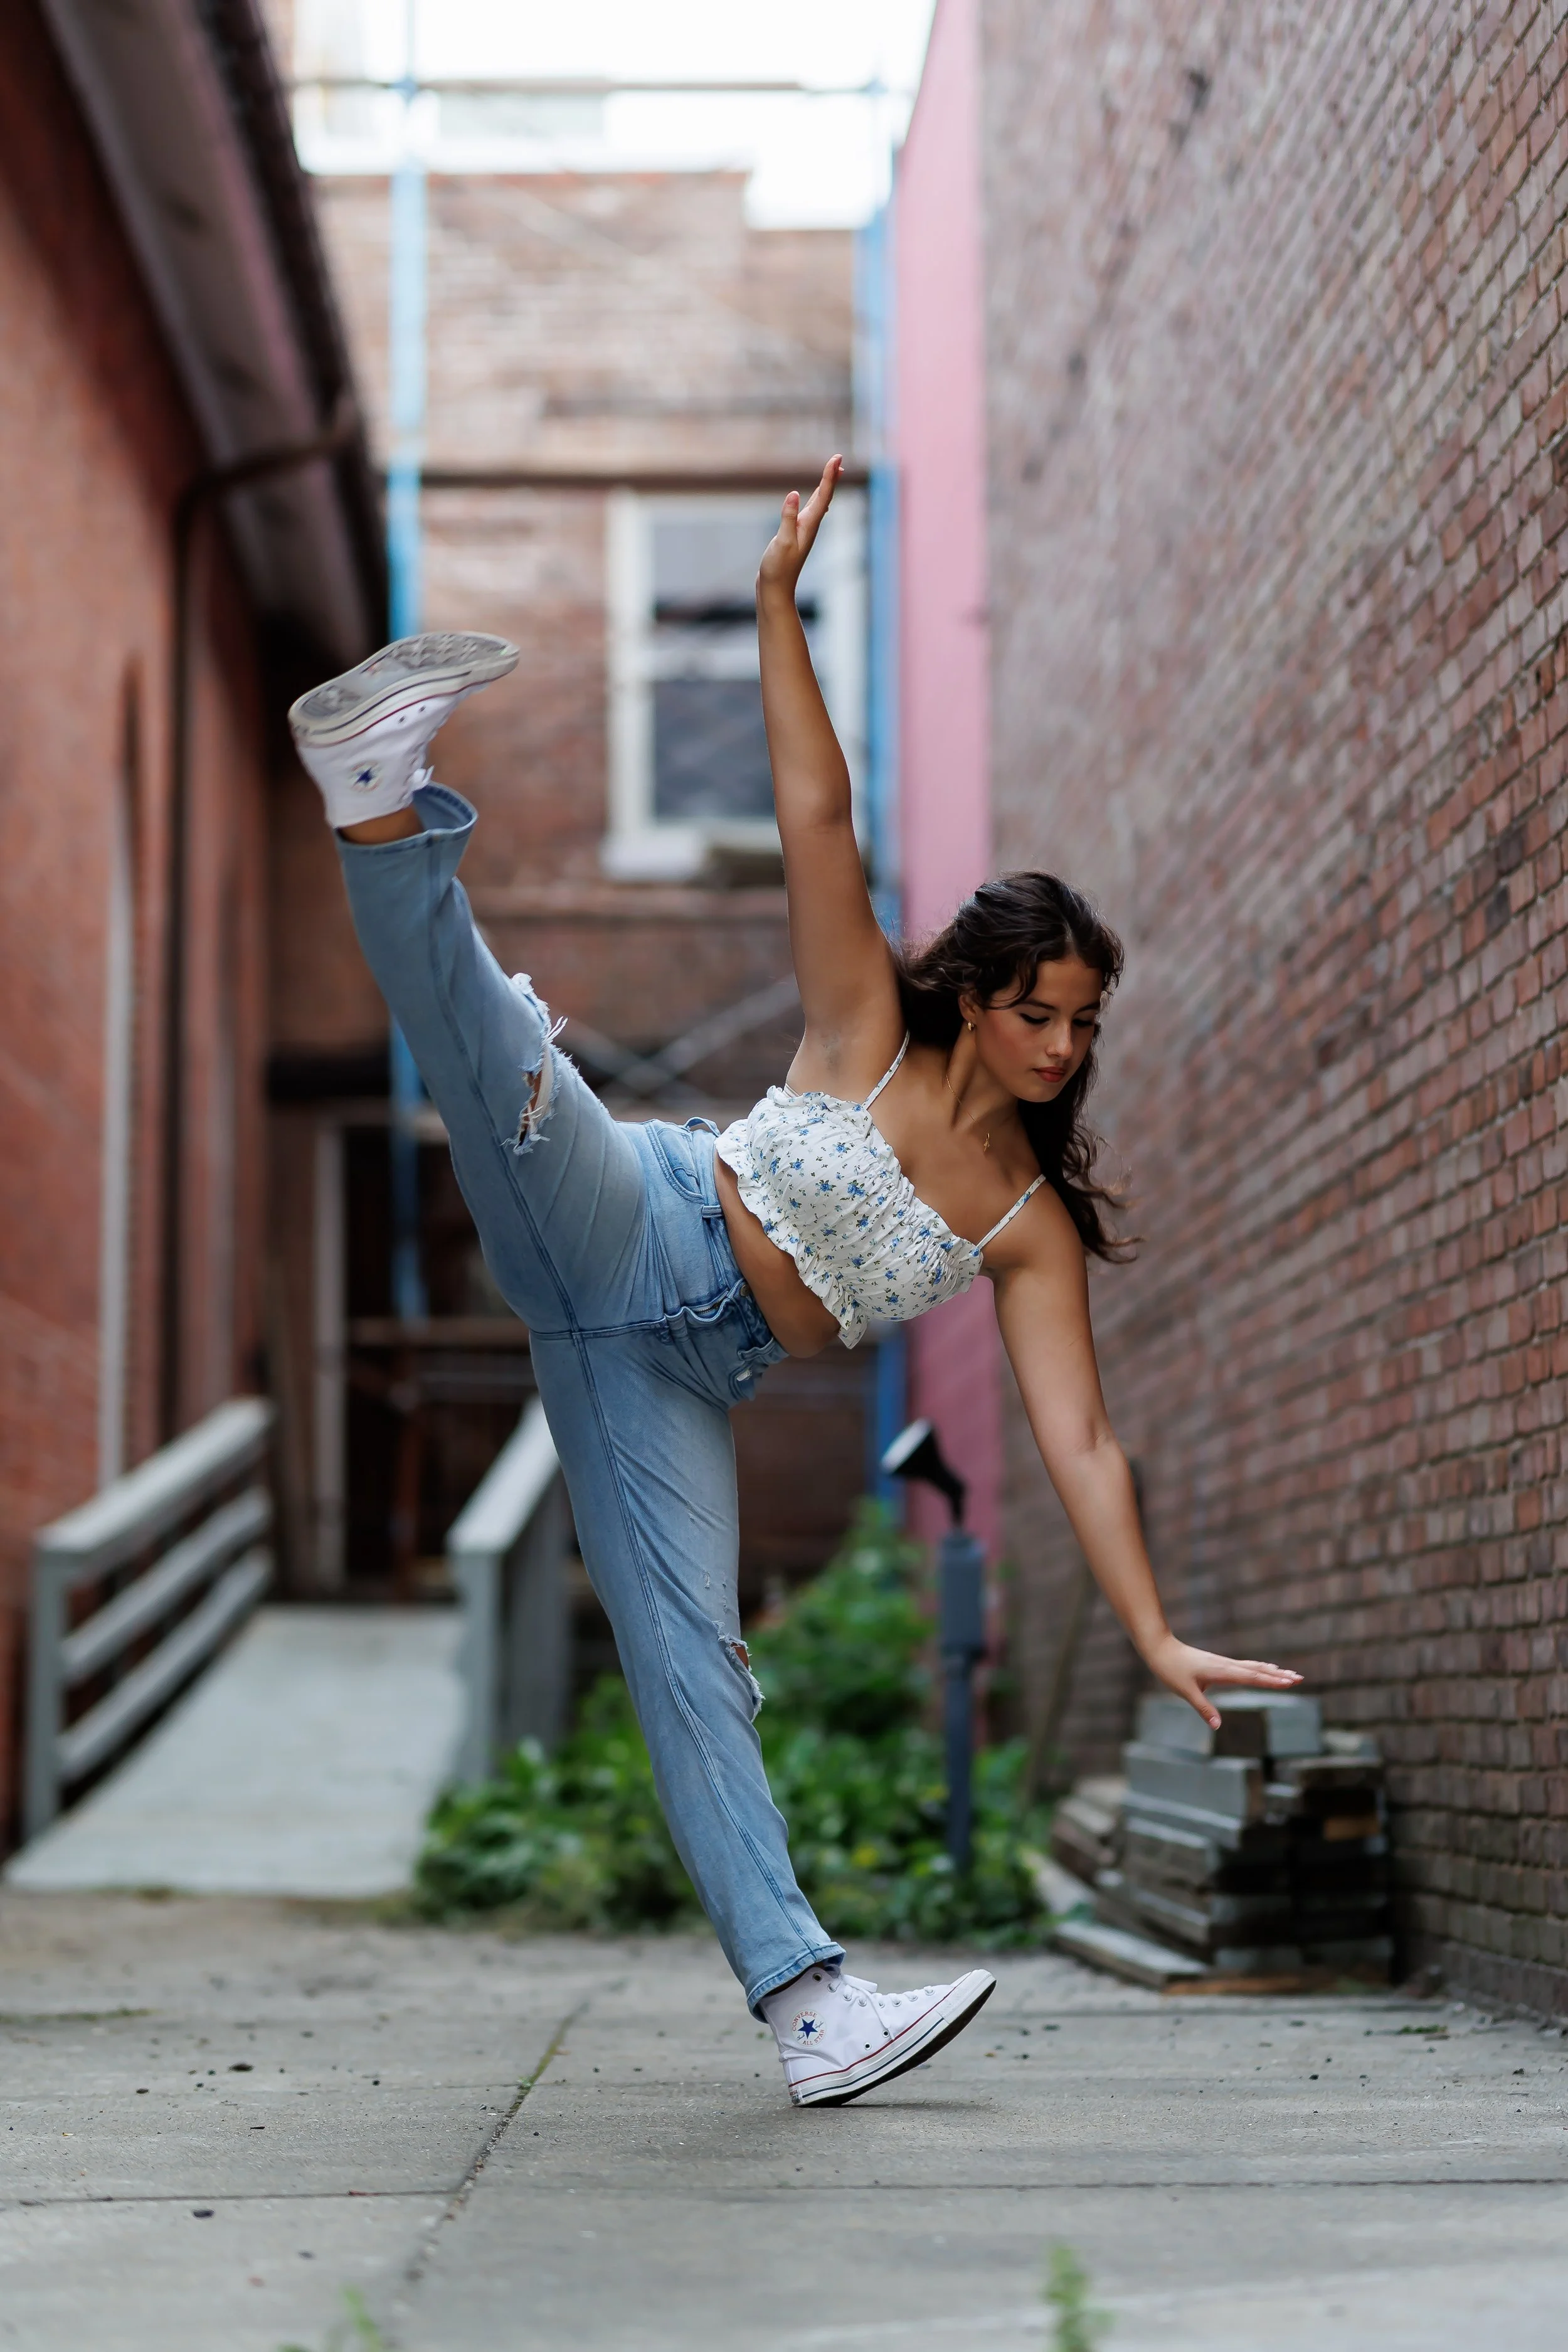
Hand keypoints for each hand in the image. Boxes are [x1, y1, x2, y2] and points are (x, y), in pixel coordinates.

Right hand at [758, 455, 841, 602]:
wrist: (775, 589)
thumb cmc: (778, 569)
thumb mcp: (782, 542)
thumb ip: (788, 518)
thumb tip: (793, 495)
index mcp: (809, 525)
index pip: (823, 495)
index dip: (829, 475)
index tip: (837, 457)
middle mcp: (810, 527)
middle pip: (824, 497)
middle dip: (831, 478)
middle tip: (838, 460)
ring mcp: (804, 532)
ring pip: (819, 504)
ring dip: (825, 488)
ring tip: (832, 474)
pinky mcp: (796, 536)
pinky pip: (810, 512)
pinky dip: (815, 501)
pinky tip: (816, 500)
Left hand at [1144, 1631, 1302, 1731]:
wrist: (1160, 1649)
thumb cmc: (1171, 1670)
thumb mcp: (1185, 1691)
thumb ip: (1203, 1708)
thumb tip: (1217, 1726)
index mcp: (1221, 1671)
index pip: (1251, 1677)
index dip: (1270, 1681)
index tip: (1289, 1683)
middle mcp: (1226, 1665)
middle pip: (1258, 1670)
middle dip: (1279, 1675)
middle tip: (1300, 1678)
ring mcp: (1223, 1663)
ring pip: (1253, 1666)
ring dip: (1272, 1671)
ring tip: (1290, 1675)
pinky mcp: (1219, 1663)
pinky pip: (1245, 1665)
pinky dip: (1259, 1668)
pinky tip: (1264, 1669)